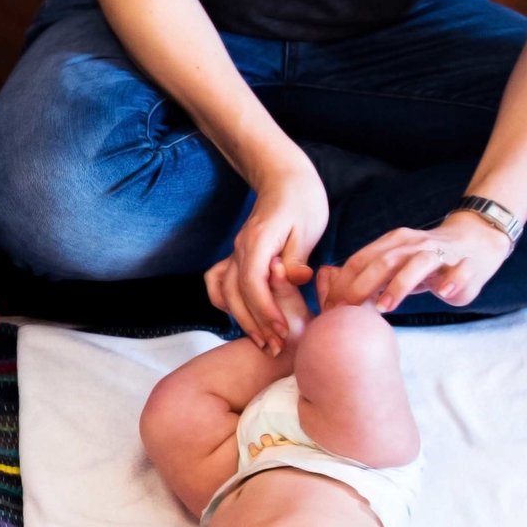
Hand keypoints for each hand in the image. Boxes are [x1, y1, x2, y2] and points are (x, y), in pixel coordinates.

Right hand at [205, 154, 328, 353]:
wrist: (284, 179)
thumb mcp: (308, 226)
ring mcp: (234, 253)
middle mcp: (239, 249)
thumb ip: (297, 257)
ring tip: (263, 340)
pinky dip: (225, 303)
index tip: (282, 331)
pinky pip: (219, 283)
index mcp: (257, 241)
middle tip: (276, 347)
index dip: (265, 311)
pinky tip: (242, 317)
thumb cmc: (302, 201)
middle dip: (254, 324)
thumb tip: (295, 279)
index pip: (253, 283)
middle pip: (235, 294)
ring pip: (225, 292)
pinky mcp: (236, 257)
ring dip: (241, 319)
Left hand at [328, 213, 510, 311]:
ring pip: (418, 263)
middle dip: (362, 285)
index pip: (362, 260)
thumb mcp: (398, 266)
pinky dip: (453, 279)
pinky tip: (443, 293)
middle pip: (385, 261)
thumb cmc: (428, 262)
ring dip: (399, 285)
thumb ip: (374, 278)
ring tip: (385, 308)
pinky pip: (461, 269)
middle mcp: (415, 244)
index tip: (330, 307)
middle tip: (348, 311)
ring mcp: (442, 252)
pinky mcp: (468, 264)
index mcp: (393, 243)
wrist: (478, 241)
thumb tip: (338, 298)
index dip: (343, 282)